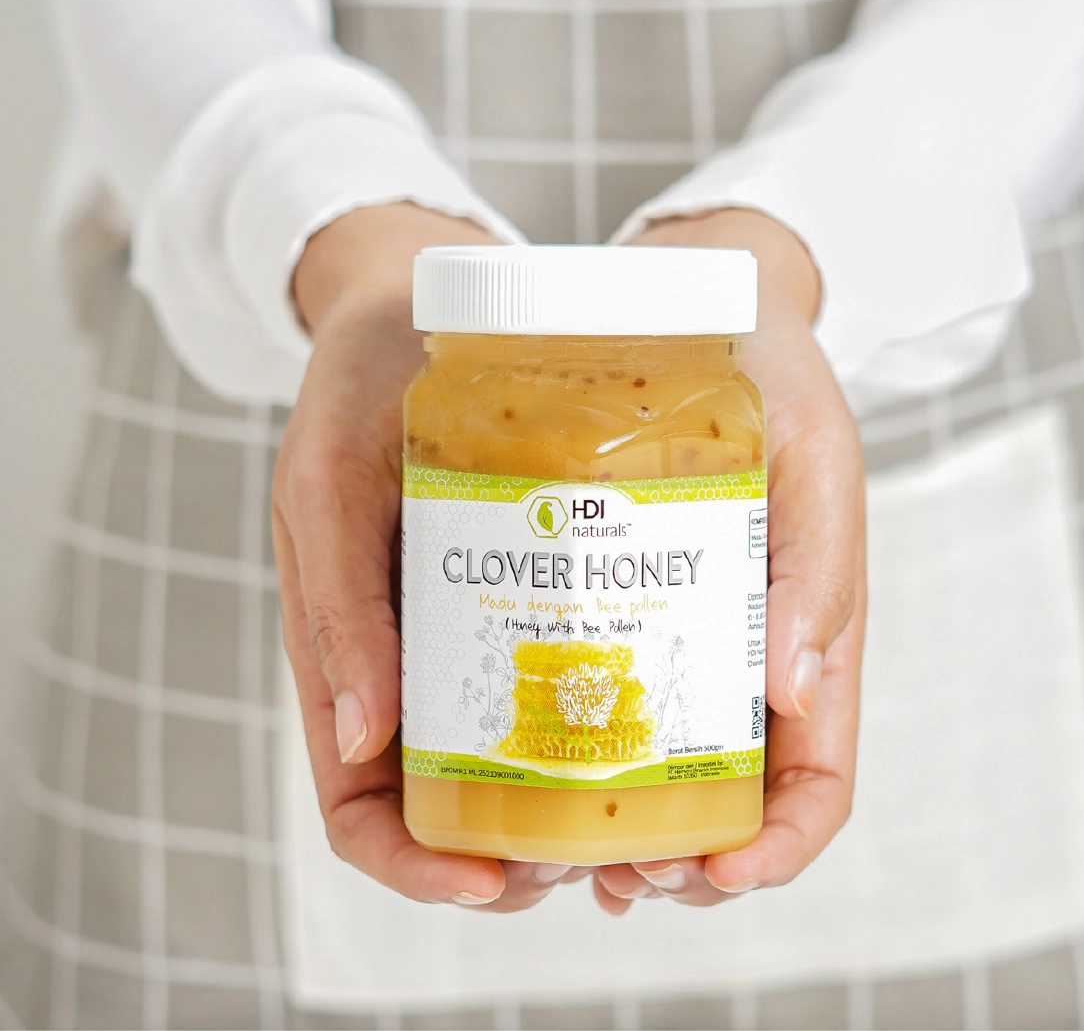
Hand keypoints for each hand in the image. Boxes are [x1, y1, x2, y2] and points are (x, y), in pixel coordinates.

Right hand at [273, 202, 587, 910]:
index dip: (410, 866)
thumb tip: (361, 739)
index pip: (361, 802)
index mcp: (348, 650)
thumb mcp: (328, 481)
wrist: (417, 300)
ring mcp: (476, 625)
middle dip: (516, 856)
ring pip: (514, 755)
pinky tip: (659, 721)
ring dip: (572, 807)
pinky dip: (604, 720)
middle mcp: (417, 655)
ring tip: (643, 816)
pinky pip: (564, 674)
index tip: (484, 879)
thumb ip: (333, 599)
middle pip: (451, 801)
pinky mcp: (533, 584)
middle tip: (597, 861)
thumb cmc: (355, 390)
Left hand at [595, 208, 865, 912]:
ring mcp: (678, 626)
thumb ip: (822, 557)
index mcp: (809, 626)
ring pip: (661, 767)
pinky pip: (597, 696)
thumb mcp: (814, 442)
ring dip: (615, 829)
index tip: (718, 872)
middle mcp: (742, 646)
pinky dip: (569, 756)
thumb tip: (793, 698)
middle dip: (682, 861)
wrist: (696, 295)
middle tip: (612, 872)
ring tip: (554, 851)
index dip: (781, 846)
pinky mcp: (616, 594)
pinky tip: (522, 767)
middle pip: (734, 798)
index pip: (820, 779)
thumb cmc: (769, 367)